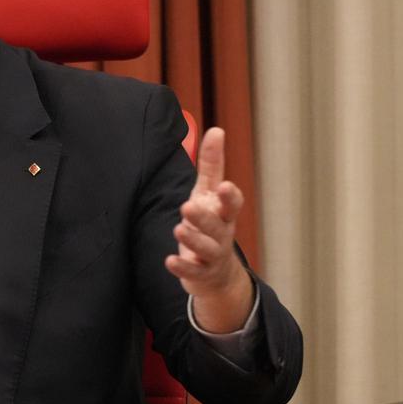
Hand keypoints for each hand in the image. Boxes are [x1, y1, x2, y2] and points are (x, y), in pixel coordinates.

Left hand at [164, 127, 252, 332]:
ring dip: (194, 239)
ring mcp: (213, 256)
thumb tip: (216, 130)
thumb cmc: (211, 222)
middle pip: (217, 226)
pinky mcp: (201, 273)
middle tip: (187, 207)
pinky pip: (193, 272)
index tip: (223, 186)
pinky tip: (169, 261)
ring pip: (207, 248)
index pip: (232, 204)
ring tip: (179, 229)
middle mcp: (222, 234)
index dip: (229, 197)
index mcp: (224, 213)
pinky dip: (183, 267)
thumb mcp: (208, 193)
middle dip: (204, 218)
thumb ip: (212, 164)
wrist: (216, 272)